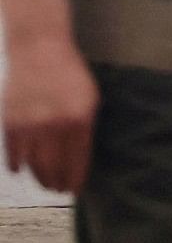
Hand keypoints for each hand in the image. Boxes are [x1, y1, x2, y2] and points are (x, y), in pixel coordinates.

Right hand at [1, 36, 96, 194]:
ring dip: (39, 178)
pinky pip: (13, 154)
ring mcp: (31, 125)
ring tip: (44, 184)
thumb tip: (79, 157)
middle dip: (57, 182)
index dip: (75, 178)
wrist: (40, 51)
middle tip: (58, 190)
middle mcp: (55, 125)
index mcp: (80, 119)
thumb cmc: (70, 75)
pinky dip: (16, 165)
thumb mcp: (89, 98)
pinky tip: (21, 169)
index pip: (78, 160)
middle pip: (54, 166)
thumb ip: (85, 127)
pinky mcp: (10, 123)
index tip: (75, 191)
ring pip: (33, 164)